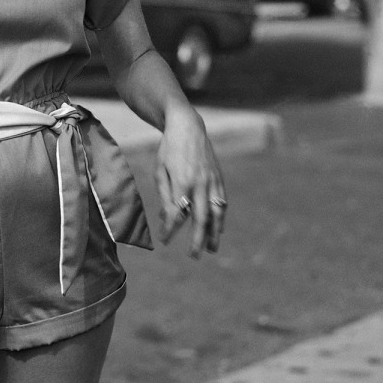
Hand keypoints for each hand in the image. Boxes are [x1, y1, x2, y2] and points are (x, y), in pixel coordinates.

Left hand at [154, 105, 226, 256]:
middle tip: (194, 256)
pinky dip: (220, 217)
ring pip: (216, 212)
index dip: (171, 229)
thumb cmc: (168, 150)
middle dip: (198, 239)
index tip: (164, 240)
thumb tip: (167, 218)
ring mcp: (212, 181)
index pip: (178, 213)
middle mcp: (200, 183)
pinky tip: (217, 228)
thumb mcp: (160, 170)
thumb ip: (164, 195)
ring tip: (211, 248)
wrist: (188, 127)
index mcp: (182, 181)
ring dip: (214, 232)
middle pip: (202, 218)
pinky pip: (222, 202)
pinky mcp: (219, 178)